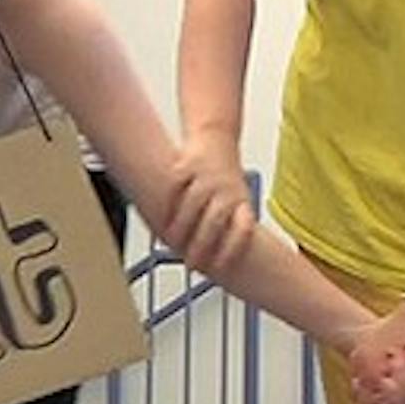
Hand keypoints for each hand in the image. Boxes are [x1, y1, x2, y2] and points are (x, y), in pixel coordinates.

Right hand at [167, 129, 256, 274]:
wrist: (216, 135)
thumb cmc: (226, 176)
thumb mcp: (238, 198)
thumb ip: (230, 225)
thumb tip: (222, 262)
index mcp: (241, 200)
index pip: (242, 229)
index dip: (232, 249)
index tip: (219, 268)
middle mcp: (225, 189)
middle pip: (215, 221)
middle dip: (202, 246)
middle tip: (191, 264)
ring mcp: (207, 176)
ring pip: (193, 204)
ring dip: (182, 227)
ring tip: (172, 242)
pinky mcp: (188, 164)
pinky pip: (176, 185)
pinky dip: (168, 202)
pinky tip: (161, 217)